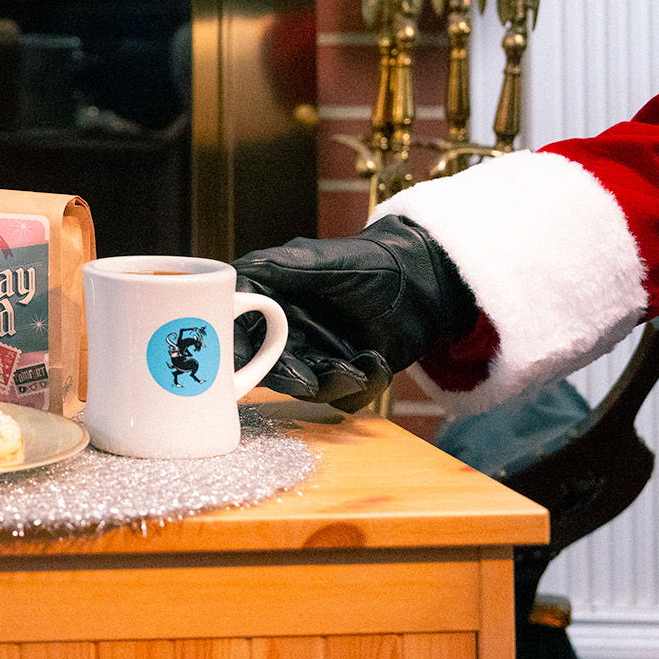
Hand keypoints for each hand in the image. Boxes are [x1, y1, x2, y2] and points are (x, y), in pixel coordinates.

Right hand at [232, 216, 477, 411]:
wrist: (425, 284)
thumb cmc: (373, 262)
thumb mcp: (322, 260)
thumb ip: (278, 268)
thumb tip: (234, 279)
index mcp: (271, 301)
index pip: (240, 334)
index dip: (239, 352)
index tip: (245, 366)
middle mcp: (287, 331)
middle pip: (270, 370)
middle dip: (292, 377)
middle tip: (311, 380)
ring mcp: (317, 354)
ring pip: (307, 388)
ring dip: (331, 383)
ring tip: (358, 367)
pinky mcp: (344, 373)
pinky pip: (343, 398)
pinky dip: (362, 386)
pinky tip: (377, 361)